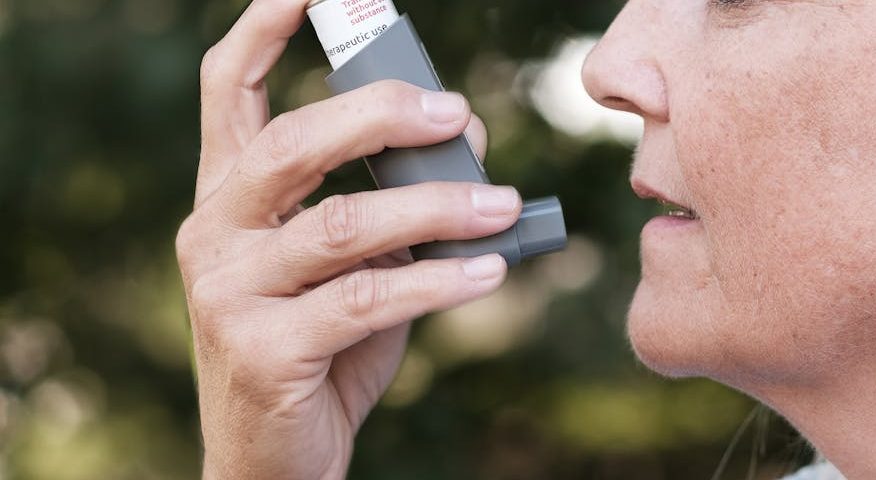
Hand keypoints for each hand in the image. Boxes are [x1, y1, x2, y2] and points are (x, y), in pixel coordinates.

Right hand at [176, 1, 514, 477]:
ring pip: (340, 225)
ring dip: (435, 208)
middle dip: (380, 115)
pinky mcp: (260, 349)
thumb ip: (396, 201)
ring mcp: (227, 291)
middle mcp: (213, 232)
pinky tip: (488, 272)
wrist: (280, 459)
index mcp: (230, 197)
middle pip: (293, 145)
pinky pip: (364, 300)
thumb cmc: (324, 349)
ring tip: (503, 204)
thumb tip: (466, 130)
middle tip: (455, 112)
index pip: (231, 93)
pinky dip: (435, 280)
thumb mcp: (359, 264)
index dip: (263, 30)